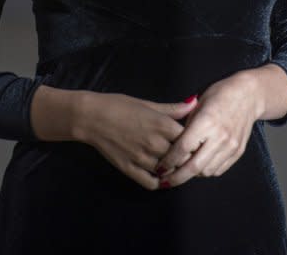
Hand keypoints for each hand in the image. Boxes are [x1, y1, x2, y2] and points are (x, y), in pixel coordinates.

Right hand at [79, 91, 198, 189]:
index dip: (192, 141)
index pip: (190, 139)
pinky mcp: (130, 169)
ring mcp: (143, 158)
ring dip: (172, 169)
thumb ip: (173, 108)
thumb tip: (194, 102)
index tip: (192, 141)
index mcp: (162, 124)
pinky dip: (158, 182)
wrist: (92, 117)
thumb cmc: (120, 105)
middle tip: (183, 155)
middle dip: (184, 157)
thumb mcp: (148, 104)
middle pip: (182, 157)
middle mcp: (156, 143)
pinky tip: (159, 175)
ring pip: (168, 171)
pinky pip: (151, 183)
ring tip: (172, 164)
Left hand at [154, 71, 261, 187]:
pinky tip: (198, 166)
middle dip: (177, 177)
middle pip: (194, 167)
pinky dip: (206, 171)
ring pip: (206, 171)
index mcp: (207, 121)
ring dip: (192, 174)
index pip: (183, 148)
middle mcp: (220, 137)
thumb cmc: (220, 94)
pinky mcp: (238, 152)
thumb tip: (172, 144)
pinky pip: (219, 170)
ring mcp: (231, 146)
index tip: (159, 167)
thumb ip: (186, 124)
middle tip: (164, 181)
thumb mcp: (199, 103)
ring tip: (180, 171)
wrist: (249, 95)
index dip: (169, 160)